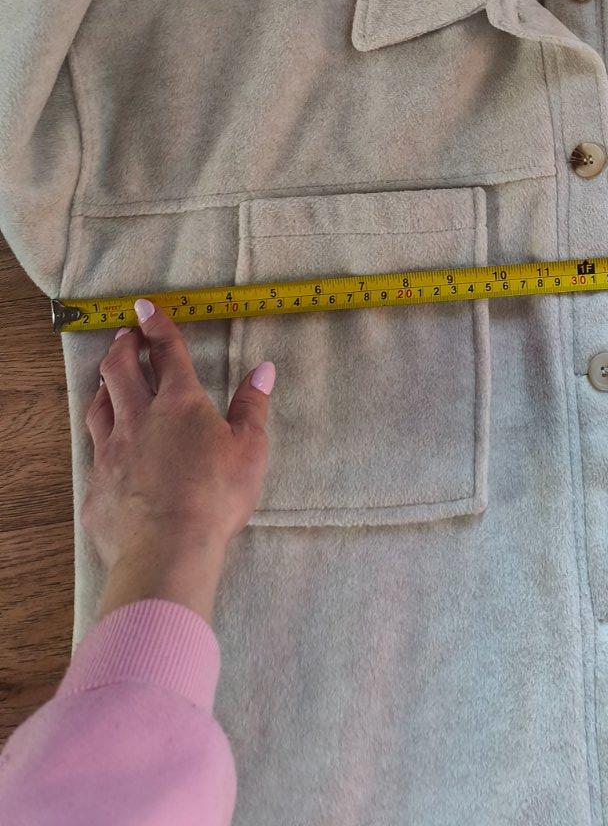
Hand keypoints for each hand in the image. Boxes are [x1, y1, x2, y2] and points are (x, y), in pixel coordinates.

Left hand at [82, 300, 274, 623]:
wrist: (167, 548)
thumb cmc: (216, 497)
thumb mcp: (249, 449)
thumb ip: (253, 407)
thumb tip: (264, 370)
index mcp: (180, 403)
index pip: (167, 353)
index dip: (157, 326)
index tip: (145, 308)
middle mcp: (140, 418)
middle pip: (121, 369)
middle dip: (123, 346)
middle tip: (126, 336)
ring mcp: (112, 451)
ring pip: (99, 405)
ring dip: (104, 385)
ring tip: (109, 379)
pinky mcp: (97, 484)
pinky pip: (94, 451)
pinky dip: (101, 436)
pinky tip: (106, 443)